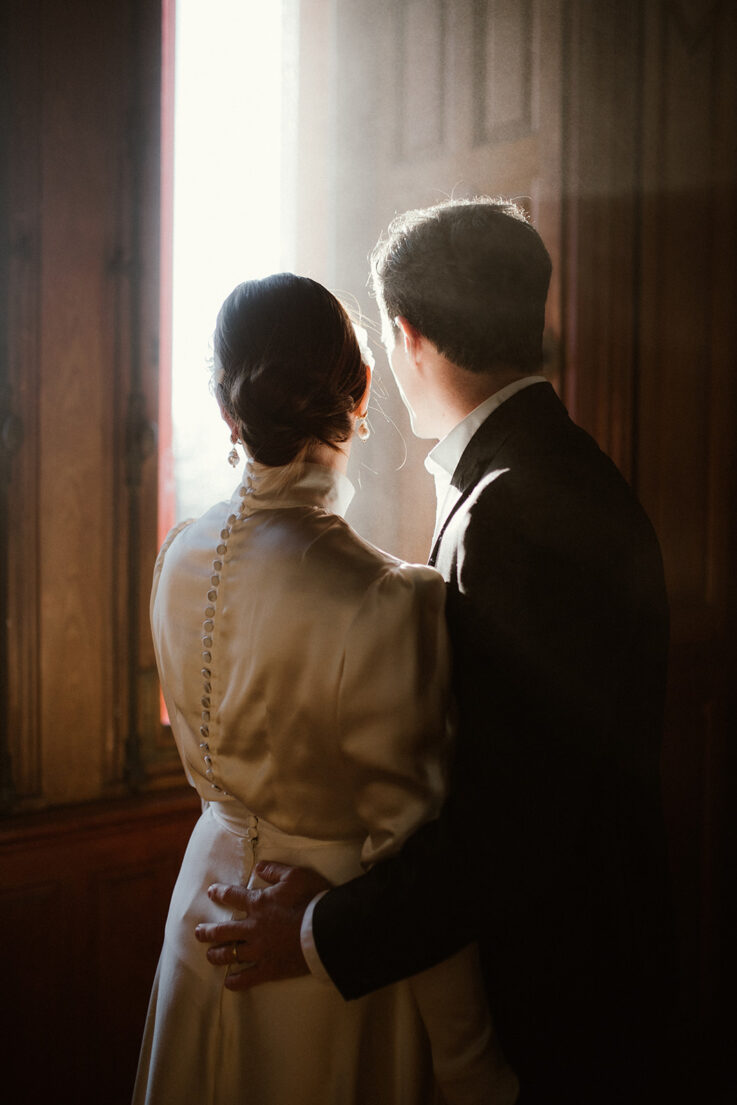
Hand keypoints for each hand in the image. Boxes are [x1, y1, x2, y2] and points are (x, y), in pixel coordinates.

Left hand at [194, 861, 331, 990]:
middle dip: (208, 931)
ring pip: (230, 954)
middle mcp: (253, 927)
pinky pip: (247, 977)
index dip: (220, 893)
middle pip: (223, 930)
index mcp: (258, 903)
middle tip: (198, 932)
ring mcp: (259, 950)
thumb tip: (259, 867)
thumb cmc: (312, 899)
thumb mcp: (295, 876)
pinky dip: (236, 981)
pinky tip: (229, 982)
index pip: (232, 896)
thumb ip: (275, 871)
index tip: (211, 892)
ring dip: (217, 955)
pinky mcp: (269, 968)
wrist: (326, 930)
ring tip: (209, 956)